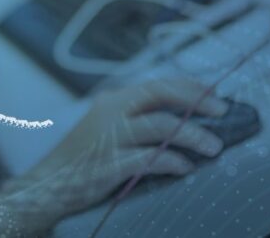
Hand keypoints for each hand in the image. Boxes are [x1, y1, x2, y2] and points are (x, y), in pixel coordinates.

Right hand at [0, 78, 228, 232]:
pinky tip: (186, 167)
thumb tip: (181, 118)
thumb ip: (136, 119)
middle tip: (223, 112)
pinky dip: (174, 161)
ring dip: (194, 135)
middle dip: (196, 101)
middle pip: (160, 94)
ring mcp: (109, 138)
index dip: (189, 86)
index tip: (214, 94)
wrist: (46, 185)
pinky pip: (150, 158)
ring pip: (162, 126)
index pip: (157, 83)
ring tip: (215, 147)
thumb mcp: (106, 129)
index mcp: (112, 101)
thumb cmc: (82, 159)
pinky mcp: (109, 165)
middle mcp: (110, 112)